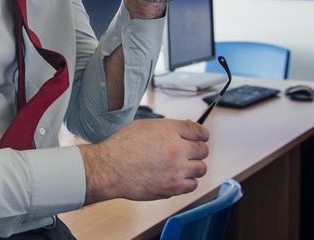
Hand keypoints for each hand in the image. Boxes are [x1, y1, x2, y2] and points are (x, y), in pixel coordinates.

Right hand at [79, 119, 208, 202]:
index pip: (199, 130)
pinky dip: (186, 182)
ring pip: (201, 168)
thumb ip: (166, 128)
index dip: (201, 135)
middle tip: (188, 154)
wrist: (110, 168)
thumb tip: (182, 130)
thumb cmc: (121, 147)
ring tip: (180, 167)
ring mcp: (177, 168)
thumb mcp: (143, 126)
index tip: (201, 138)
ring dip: (193, 167)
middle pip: (203, 149)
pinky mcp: (174, 186)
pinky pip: (192, 185)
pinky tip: (175, 178)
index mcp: (169, 130)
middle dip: (196, 151)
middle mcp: (177, 148)